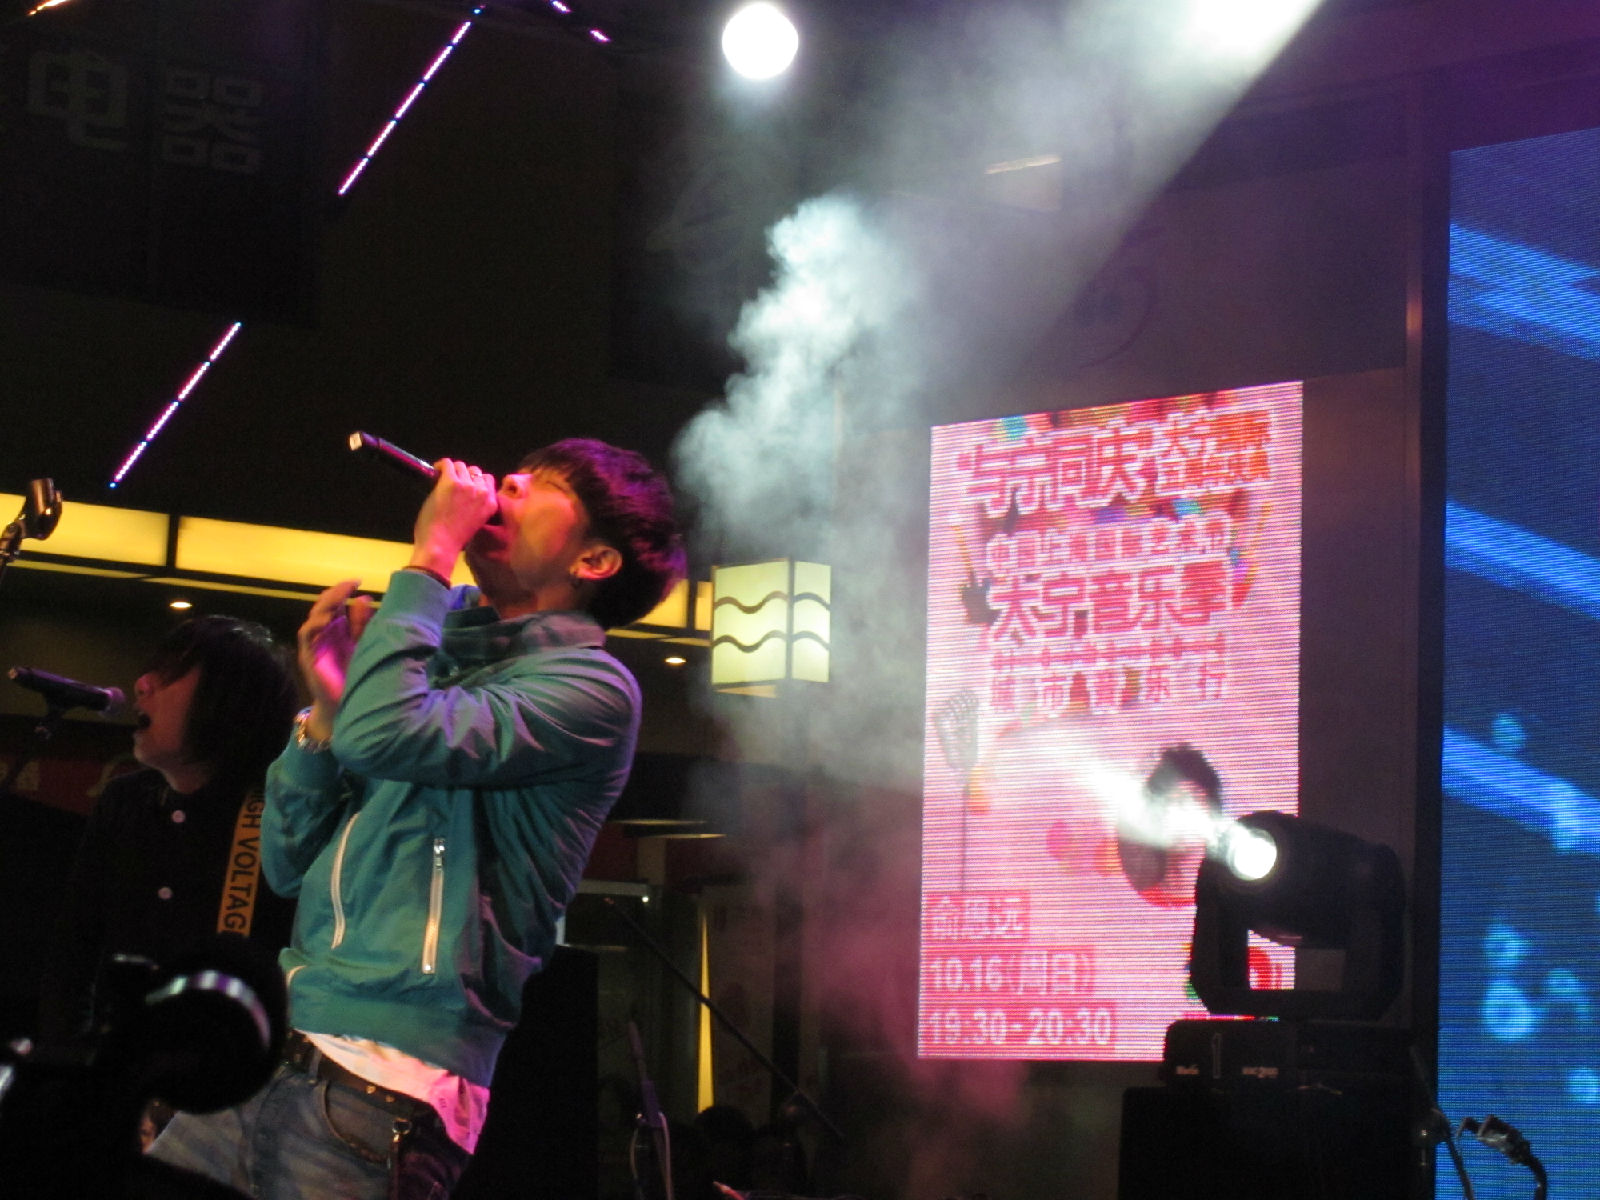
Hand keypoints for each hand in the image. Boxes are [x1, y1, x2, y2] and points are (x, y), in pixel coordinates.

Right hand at [297, 579, 374, 735]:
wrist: (348, 703)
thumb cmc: (355, 674)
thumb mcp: (362, 645)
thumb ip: (362, 623)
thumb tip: (365, 598)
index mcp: (338, 629)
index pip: (336, 603)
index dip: (343, 590)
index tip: (357, 581)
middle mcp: (324, 633)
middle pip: (323, 606)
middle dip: (335, 593)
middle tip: (349, 585)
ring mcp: (314, 644)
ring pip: (313, 618)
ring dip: (324, 606)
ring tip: (339, 598)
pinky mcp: (308, 657)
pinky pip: (306, 636)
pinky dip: (314, 625)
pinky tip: (327, 619)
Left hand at [411, 459, 498, 579]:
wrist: (441, 545)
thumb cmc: (454, 540)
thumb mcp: (476, 522)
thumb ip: (477, 505)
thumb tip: (465, 493)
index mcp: (491, 503)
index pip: (488, 480)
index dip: (476, 480)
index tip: (465, 485)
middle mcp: (482, 492)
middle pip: (476, 471)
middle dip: (464, 475)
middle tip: (453, 484)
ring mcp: (467, 486)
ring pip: (461, 466)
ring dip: (452, 471)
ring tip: (442, 479)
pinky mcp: (451, 482)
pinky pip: (447, 463)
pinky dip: (440, 466)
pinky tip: (435, 471)